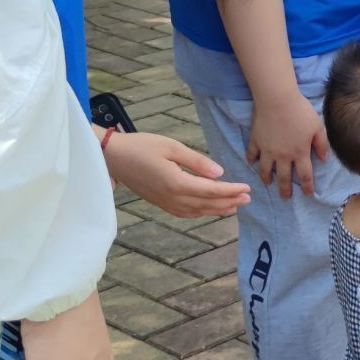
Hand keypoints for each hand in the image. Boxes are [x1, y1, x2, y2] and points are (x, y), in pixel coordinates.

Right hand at [105, 130, 250, 219]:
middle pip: (207, 204)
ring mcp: (164, 203)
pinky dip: (200, 213)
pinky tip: (208, 209)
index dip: (231, 190)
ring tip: (235, 206)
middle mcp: (172, 198)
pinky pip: (184, 213)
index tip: (247, 188)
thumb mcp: (172, 147)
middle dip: (230, 202)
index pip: (212, 190)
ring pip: (197, 211)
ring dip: (217, 210)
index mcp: (176, 183)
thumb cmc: (142, 146)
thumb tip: (220, 173)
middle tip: (248, 198)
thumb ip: (197, 161)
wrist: (112, 157)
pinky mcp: (159, 203)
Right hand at [247, 87, 327, 200]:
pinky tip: (251, 163)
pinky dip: (251, 160)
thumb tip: (324, 159)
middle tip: (285, 197)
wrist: (277, 99)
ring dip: (267, 178)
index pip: (305, 175)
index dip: (307, 186)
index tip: (308, 193)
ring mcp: (266, 149)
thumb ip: (322, 144)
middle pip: (283, 177)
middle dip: (285, 190)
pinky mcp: (255, 141)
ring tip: (268, 183)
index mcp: (299, 153)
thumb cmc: (300, 111)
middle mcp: (282, 155)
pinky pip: (251, 154)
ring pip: (265, 170)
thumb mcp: (317, 127)